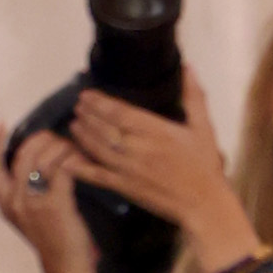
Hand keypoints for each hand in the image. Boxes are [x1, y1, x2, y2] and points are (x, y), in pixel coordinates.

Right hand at [0, 119, 100, 272]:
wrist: (66, 271)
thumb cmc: (52, 242)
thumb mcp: (28, 217)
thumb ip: (23, 193)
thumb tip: (32, 162)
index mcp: (5, 202)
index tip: (0, 126)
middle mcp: (15, 200)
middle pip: (21, 152)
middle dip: (42, 139)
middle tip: (58, 141)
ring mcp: (34, 201)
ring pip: (42, 156)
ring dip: (61, 147)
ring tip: (74, 151)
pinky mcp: (56, 203)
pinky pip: (63, 168)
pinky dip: (74, 159)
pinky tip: (82, 161)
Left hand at [66, 68, 254, 261]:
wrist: (203, 205)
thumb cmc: (204, 166)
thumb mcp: (204, 128)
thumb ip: (194, 96)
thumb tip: (188, 67)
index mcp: (155, 131)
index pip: (119, 113)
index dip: (100, 102)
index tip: (86, 94)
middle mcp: (138, 149)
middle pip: (104, 128)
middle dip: (87, 116)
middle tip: (77, 106)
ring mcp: (129, 169)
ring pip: (98, 149)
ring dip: (82, 136)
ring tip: (73, 124)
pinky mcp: (125, 188)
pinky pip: (98, 176)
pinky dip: (81, 168)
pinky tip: (68, 160)